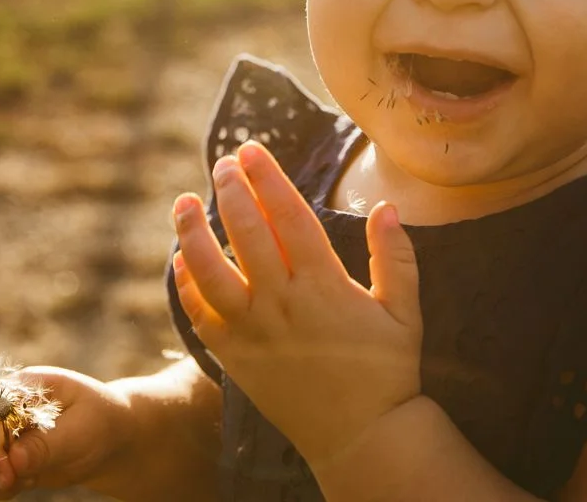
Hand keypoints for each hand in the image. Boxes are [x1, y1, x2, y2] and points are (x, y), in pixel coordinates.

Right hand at [0, 367, 128, 498]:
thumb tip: (14, 460)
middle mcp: (6, 405)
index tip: (7, 473)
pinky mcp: (5, 454)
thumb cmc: (101, 423)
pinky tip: (23, 483)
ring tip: (24, 481)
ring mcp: (3, 430)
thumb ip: (47, 445)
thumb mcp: (81, 431)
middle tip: (13, 483)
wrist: (111, 438)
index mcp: (24, 386)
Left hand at [172, 140, 422, 470]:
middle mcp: (283, 304)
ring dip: (193, 232)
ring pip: (210, 272)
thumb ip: (397, 257)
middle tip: (223, 164)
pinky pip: (201, 315)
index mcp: (325, 286)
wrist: (360, 436)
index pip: (290, 217)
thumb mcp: (405, 312)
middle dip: (231, 191)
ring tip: (183, 202)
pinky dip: (188, 284)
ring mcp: (254, 332)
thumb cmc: (387, 370)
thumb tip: (387, 206)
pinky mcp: (235, 358)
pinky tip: (182, 258)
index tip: (252, 150)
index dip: (269, 179)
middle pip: (247, 233)